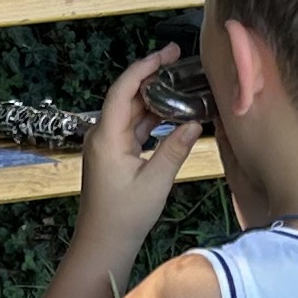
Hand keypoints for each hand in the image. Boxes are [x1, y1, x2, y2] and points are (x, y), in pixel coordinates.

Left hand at [70, 45, 205, 264]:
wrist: (102, 244)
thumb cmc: (124, 216)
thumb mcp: (156, 181)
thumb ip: (175, 148)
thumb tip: (195, 122)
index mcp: (106, 137)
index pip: (124, 89)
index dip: (145, 67)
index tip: (166, 53)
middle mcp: (102, 135)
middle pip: (127, 96)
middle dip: (153, 78)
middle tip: (179, 63)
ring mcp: (106, 145)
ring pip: (131, 112)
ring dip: (154, 99)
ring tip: (180, 86)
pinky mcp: (112, 156)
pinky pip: (132, 128)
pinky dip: (150, 119)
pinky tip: (171, 114)